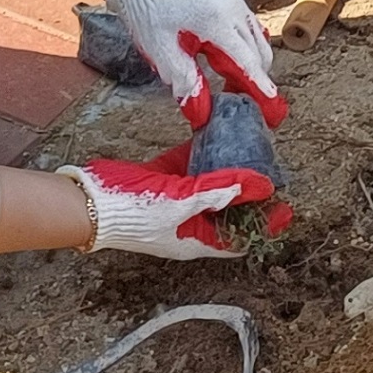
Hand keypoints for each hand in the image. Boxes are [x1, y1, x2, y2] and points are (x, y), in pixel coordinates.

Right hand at [67, 152, 272, 257]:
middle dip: (250, 192)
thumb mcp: (177, 203)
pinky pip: (189, 165)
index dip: (264, 225)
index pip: (240, 236)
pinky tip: (217, 132)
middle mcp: (189, 222)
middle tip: (271, 167)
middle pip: (229, 209)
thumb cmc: (129, 212)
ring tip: (251, 147)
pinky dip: (203, 151)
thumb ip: (215, 191)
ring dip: (228, 169)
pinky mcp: (163, 179)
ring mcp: (175, 200)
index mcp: (195, 240)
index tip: (286, 206)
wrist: (86, 200)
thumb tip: (256, 185)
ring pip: (211, 184)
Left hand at [103, 0, 284, 129]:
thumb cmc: (149, 10)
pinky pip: (250, 28)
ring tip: (233, 83)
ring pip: (258, 39)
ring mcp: (235, 1)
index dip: (259, 84)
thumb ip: (184, 78)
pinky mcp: (232, 0)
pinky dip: (248, 48)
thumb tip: (199, 108)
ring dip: (253, 63)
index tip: (270, 102)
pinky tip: (230, 62)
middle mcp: (232, 8)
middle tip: (243, 100)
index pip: (246, 59)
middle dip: (256, 78)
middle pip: (258, 51)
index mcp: (216, 20)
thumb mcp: (161, 49)